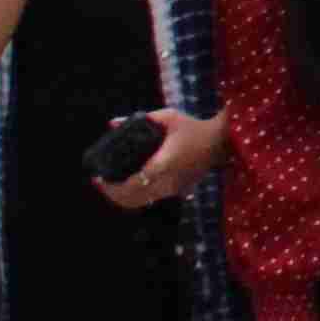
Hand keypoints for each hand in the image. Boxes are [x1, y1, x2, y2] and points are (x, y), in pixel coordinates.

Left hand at [100, 105, 222, 211]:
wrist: (221, 142)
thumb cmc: (194, 127)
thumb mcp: (168, 117)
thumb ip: (141, 119)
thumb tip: (113, 123)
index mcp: (162, 164)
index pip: (131, 185)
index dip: (111, 186)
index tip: (98, 177)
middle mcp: (167, 182)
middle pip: (132, 198)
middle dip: (112, 194)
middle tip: (101, 182)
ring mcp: (173, 189)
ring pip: (141, 203)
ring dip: (123, 198)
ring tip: (112, 186)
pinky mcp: (178, 191)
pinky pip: (151, 199)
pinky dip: (136, 197)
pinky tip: (129, 187)